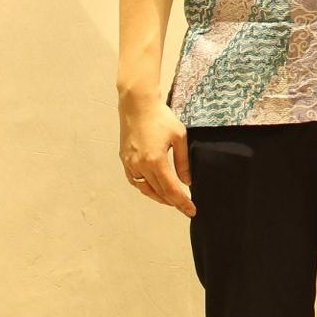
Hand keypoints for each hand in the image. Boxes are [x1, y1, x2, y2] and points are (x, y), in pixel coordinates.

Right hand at [118, 92, 194, 215]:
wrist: (138, 105)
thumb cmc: (161, 118)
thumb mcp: (179, 137)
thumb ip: (183, 162)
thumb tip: (187, 181)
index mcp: (155, 161)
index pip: (171, 189)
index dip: (182, 202)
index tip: (192, 211)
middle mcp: (140, 166)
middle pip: (159, 192)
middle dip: (174, 202)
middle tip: (186, 208)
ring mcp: (130, 164)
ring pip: (146, 189)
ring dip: (159, 198)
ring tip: (172, 201)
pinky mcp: (125, 160)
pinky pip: (136, 181)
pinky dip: (146, 188)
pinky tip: (154, 189)